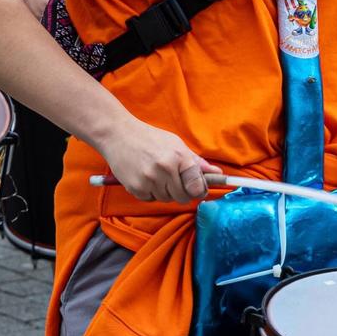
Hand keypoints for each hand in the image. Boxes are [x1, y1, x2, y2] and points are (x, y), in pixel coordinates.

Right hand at [94, 118, 218, 202]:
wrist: (118, 135)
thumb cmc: (150, 138)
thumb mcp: (176, 144)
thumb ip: (196, 162)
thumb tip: (218, 173)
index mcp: (179, 157)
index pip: (197, 186)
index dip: (199, 190)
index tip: (197, 189)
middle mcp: (165, 169)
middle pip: (183, 197)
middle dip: (182, 192)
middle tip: (174, 180)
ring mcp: (150, 180)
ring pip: (166, 199)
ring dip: (164, 192)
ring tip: (157, 174)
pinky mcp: (136, 188)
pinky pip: (150, 200)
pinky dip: (150, 192)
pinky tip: (145, 177)